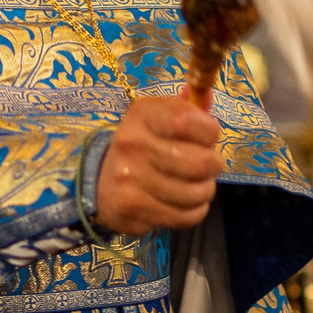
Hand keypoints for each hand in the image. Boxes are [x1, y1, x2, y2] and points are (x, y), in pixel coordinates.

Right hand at [94, 96, 221, 234]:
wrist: (98, 180)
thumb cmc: (140, 145)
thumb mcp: (157, 118)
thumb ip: (187, 109)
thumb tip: (208, 96)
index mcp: (142, 115)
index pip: (187, 120)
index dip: (209, 131)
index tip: (208, 136)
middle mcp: (133, 145)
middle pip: (199, 163)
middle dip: (214, 165)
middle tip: (208, 165)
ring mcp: (131, 181)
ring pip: (196, 193)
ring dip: (205, 190)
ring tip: (195, 184)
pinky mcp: (134, 211)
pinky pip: (187, 216)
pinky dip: (195, 210)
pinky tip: (184, 202)